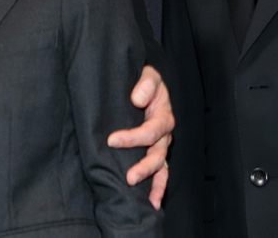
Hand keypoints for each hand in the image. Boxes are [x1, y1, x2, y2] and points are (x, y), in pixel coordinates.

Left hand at [108, 65, 173, 208]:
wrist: (146, 83)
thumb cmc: (146, 81)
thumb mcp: (148, 75)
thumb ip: (146, 84)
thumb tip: (137, 99)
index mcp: (163, 116)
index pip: (151, 131)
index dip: (133, 138)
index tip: (112, 140)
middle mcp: (164, 134)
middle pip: (157, 155)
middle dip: (144, 167)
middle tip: (129, 177)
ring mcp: (161, 145)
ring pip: (160, 168)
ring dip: (152, 183)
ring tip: (146, 201)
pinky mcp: (154, 151)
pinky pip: (159, 172)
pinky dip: (158, 187)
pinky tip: (151, 203)